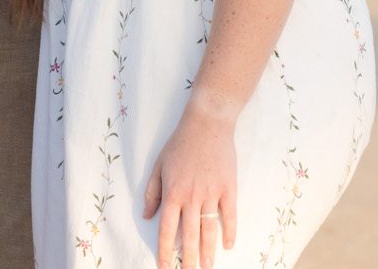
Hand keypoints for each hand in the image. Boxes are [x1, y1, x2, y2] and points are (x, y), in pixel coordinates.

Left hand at [143, 107, 237, 268]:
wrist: (208, 123)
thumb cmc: (180, 143)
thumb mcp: (159, 165)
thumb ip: (152, 192)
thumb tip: (147, 216)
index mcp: (173, 192)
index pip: (167, 229)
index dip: (165, 251)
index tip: (165, 266)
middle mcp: (191, 197)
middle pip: (190, 236)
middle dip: (188, 259)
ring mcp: (212, 194)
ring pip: (209, 230)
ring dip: (208, 252)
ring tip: (207, 268)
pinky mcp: (229, 189)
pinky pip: (230, 215)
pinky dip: (230, 232)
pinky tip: (228, 245)